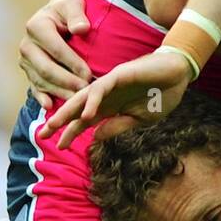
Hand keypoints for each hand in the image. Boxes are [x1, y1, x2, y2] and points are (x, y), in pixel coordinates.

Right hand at [19, 0, 90, 109]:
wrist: (56, 16)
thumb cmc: (68, 11)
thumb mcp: (73, 6)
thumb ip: (77, 15)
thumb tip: (81, 29)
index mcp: (36, 26)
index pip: (56, 49)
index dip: (73, 64)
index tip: (89, 75)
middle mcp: (27, 44)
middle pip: (46, 68)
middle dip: (67, 81)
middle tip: (85, 91)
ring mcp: (25, 60)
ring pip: (41, 80)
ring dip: (59, 92)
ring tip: (77, 101)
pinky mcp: (28, 71)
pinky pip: (35, 86)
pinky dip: (42, 97)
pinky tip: (51, 106)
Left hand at [39, 50, 192, 148]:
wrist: (179, 74)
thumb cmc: (162, 94)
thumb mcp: (140, 119)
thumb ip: (117, 126)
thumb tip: (95, 136)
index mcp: (111, 106)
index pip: (85, 120)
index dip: (71, 132)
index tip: (58, 146)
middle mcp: (106, 95)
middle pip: (76, 109)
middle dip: (59, 121)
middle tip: (41, 135)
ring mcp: (110, 84)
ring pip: (82, 97)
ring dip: (67, 111)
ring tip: (53, 124)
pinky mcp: (118, 75)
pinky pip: (101, 89)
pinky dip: (93, 101)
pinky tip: (87, 114)